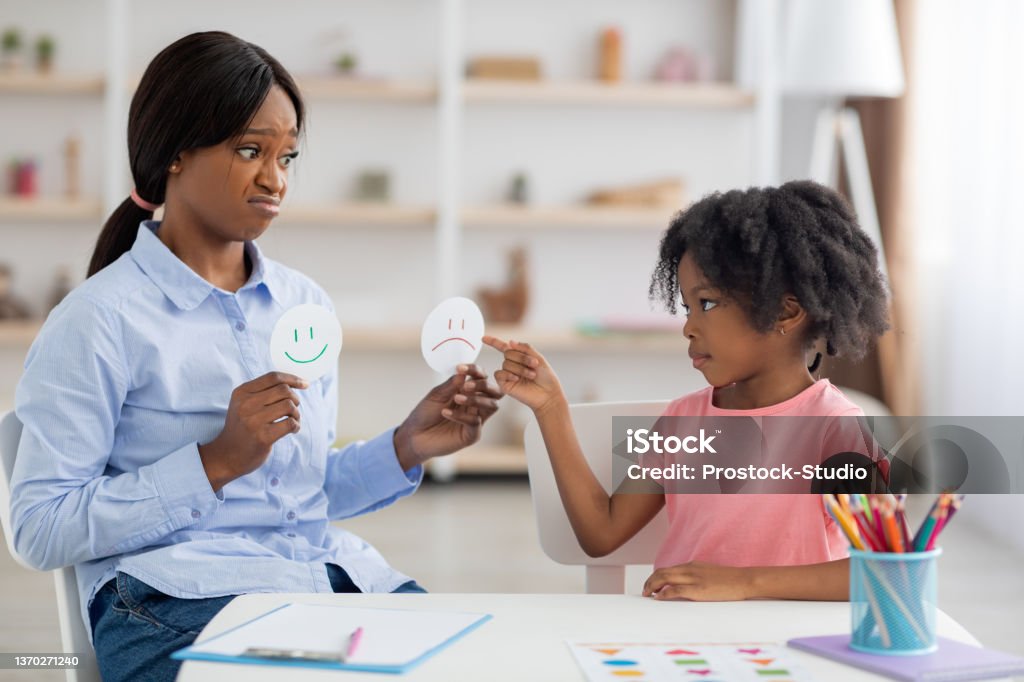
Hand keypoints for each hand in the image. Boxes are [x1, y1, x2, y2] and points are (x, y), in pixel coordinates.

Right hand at [199, 371, 308, 490]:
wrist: (226, 455)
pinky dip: (296, 425)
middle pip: (284, 390)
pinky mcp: (263, 437)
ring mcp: (253, 421)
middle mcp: (246, 404)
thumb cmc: (242, 427)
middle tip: (293, 410)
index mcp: (242, 392)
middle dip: (295, 398)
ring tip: (292, 420)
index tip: (305, 384)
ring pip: (289, 405)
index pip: (273, 377)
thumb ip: (264, 391)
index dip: (293, 379)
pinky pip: (290, 423)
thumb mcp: (244, 403)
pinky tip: (292, 430)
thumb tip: (296, 382)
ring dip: (296, 413)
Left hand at [393, 364, 502, 470]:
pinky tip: (446, 412)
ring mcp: (475, 420)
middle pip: (495, 391)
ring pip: (492, 406)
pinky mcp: (471, 435)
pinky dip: (462, 415)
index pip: (482, 377)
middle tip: (466, 386)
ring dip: (476, 399)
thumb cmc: (425, 414)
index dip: (476, 371)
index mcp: (468, 392)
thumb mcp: (436, 395)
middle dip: (484, 385)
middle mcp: (475, 404)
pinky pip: (475, 422)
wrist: (414, 435)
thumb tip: (464, 373)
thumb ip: (451, 385)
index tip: (461, 368)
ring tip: (456, 398)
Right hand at [482, 335, 564, 415]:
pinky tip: (517, 378)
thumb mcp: (538, 358)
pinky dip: (508, 374)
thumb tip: (510, 342)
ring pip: (506, 364)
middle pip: (508, 353)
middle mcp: (511, 365)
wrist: (548, 394)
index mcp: (519, 357)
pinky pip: (499, 374)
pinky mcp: (504, 385)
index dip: (493, 342)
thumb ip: (525, 348)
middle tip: (534, 364)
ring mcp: (507, 375)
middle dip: (522, 357)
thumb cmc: (546, 378)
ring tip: (532, 375)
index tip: (483, 338)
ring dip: (520, 368)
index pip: (503, 347)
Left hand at [642, 562, 754, 600]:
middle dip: (649, 582)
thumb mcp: (708, 574)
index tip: (650, 586)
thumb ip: (696, 577)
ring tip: (647, 595)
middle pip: (662, 572)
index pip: (667, 569)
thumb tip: (685, 586)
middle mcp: (689, 569)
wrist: (744, 580)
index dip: (655, 577)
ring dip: (652, 587)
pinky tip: (658, 598)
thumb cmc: (729, 580)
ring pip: (665, 579)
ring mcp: (693, 579)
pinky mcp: (698, 589)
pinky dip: (664, 593)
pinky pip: (676, 590)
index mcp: (692, 565)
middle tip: (644, 592)